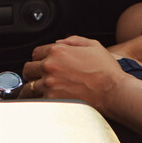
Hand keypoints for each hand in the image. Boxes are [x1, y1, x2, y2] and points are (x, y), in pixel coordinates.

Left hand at [21, 36, 141, 129]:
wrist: (113, 91)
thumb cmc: (106, 70)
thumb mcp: (93, 45)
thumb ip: (73, 41)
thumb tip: (59, 42)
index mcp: (57, 51)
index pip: (36, 53)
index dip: (40, 57)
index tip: (42, 63)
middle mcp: (50, 67)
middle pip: (28, 69)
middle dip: (33, 72)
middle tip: (37, 77)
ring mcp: (49, 85)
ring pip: (28, 88)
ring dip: (32, 88)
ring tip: (36, 92)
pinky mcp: (52, 101)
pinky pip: (36, 101)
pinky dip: (38, 101)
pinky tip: (42, 101)